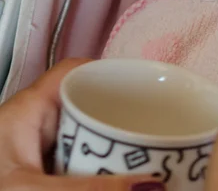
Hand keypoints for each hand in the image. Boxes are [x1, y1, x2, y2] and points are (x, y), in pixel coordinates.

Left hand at [0, 58, 163, 190]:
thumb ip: (85, 190)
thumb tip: (149, 187)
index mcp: (29, 111)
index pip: (75, 72)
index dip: (110, 71)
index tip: (145, 86)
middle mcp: (35, 128)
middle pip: (88, 107)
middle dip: (122, 120)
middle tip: (155, 134)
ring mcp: (37, 157)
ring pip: (86, 144)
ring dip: (114, 155)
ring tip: (149, 162)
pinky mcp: (40, 181)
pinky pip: (79, 171)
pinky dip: (100, 179)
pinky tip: (119, 187)